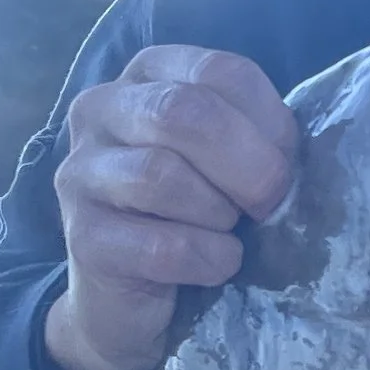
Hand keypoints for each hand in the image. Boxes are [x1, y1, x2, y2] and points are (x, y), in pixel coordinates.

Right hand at [42, 46, 296, 369]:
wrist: (133, 298)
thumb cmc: (196, 213)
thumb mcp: (232, 159)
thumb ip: (259, 136)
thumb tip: (289, 156)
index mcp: (150, 73)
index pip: (221, 72)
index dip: (269, 122)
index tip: (286, 164)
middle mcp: (102, 107)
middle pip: (184, 113)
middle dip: (248, 165)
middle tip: (269, 204)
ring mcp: (81, 170)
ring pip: (161, 176)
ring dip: (218, 214)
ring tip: (227, 232)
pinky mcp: (80, 236)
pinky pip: (160, 245)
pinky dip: (207, 259)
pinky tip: (213, 266)